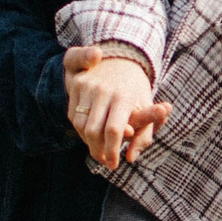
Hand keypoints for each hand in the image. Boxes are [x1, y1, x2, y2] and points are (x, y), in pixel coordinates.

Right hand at [63, 46, 168, 167]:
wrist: (120, 55)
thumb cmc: (137, 87)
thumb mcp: (148, 108)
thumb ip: (145, 135)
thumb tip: (131, 158)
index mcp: (124, 96)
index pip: (114, 130)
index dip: (112, 151)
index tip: (114, 164)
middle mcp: (103, 90)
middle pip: (94, 131)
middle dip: (98, 151)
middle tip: (105, 162)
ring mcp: (87, 86)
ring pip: (81, 126)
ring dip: (88, 143)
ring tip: (99, 151)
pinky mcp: (76, 85)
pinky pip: (73, 116)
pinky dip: (81, 130)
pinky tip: (91, 135)